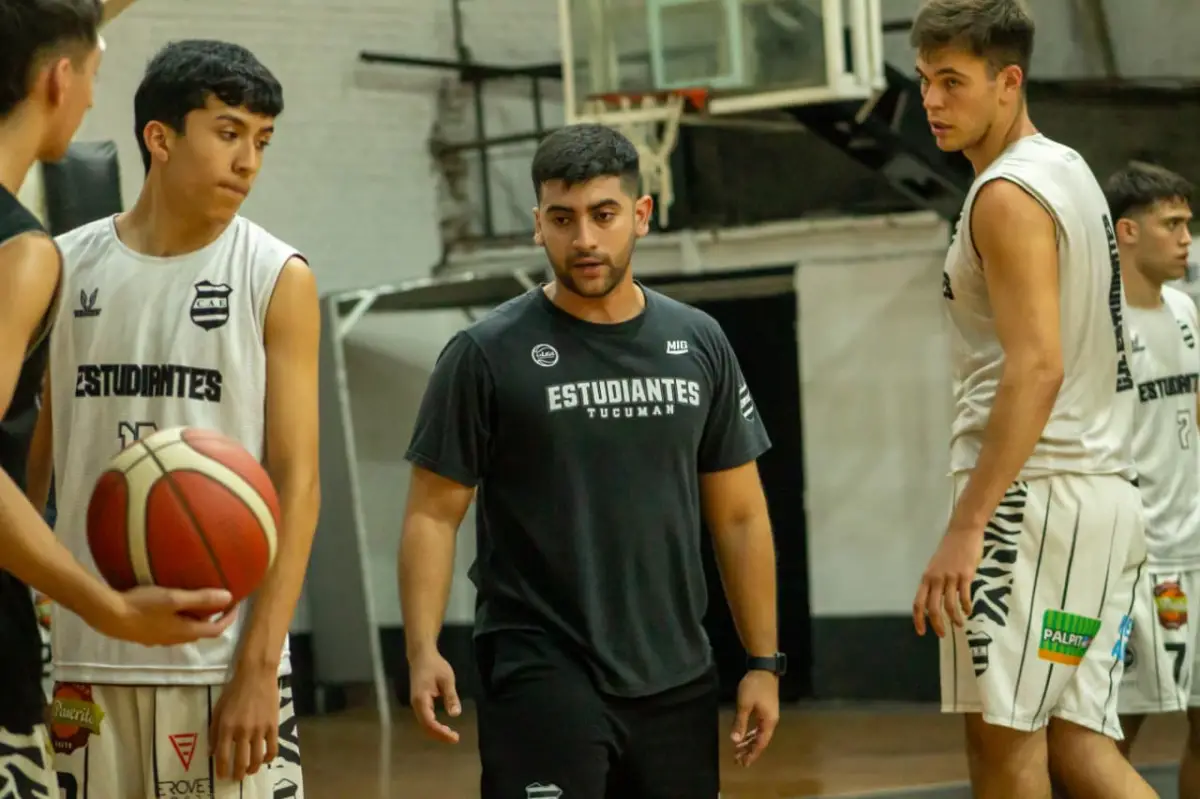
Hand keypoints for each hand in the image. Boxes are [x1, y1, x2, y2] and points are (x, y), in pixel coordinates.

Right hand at [88, 586, 235, 645]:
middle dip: (213, 617)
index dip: (229, 618)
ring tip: (197, 601)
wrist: (107, 616)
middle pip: (201, 631)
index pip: (216, 630)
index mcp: (186, 632)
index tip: (236, 604)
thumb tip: (229, 597)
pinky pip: (170, 629)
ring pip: (185, 630)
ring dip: (195, 618)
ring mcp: (159, 640)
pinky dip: (179, 619)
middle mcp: (175, 640)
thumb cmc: (142, 606)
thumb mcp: (174, 598)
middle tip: (218, 600)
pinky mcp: (146, 636)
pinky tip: (171, 607)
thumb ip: (201, 598)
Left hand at [210, 667, 279, 780]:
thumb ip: (214, 732)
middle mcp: (243, 731)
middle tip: (237, 777)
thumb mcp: (218, 710)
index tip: (222, 776)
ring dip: (253, 769)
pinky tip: (265, 759)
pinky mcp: (273, 726)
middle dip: (238, 774)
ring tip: (250, 771)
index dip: (222, 770)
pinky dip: (268, 758)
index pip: (223, 757)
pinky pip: (272, 748)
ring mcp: (259, 729)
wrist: (256, 675)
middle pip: (241, 762)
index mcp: (226, 727)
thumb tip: (212, 752)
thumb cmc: (234, 691)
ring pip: (257, 759)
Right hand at [408, 648, 460, 743]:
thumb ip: (451, 697)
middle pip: (425, 727)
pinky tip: (443, 727)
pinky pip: (425, 719)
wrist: (421, 656)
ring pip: (424, 724)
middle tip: (455, 739)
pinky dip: (434, 726)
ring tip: (451, 735)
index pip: (429, 722)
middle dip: (439, 735)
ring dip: (436, 732)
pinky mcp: (419, 702)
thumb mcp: (447, 679)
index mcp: (421, 700)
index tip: (455, 737)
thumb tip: (455, 714)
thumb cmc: (435, 666)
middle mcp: (416, 705)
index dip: (441, 732)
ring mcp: (416, 704)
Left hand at [730, 670, 778, 766]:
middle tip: (737, 760)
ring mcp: (769, 715)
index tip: (743, 764)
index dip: (752, 754)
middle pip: (760, 741)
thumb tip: (735, 741)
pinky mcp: (766, 710)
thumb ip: (740, 723)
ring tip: (738, 751)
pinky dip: (751, 733)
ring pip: (759, 734)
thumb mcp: (744, 704)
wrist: (763, 668)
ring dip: (749, 742)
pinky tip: (744, 736)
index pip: (760, 743)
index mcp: (768, 722)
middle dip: (749, 751)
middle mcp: (771, 721)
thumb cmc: (754, 686)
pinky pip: (758, 727)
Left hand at [913, 527, 983, 637]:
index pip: (918, 603)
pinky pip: (964, 596)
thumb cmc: (950, 549)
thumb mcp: (936, 566)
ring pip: (949, 606)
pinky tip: (968, 611)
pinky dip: (966, 607)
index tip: (921, 632)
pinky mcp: (965, 575)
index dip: (918, 619)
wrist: (963, 532)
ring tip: (959, 624)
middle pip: (933, 608)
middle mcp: (936, 579)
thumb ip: (935, 582)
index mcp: (926, 578)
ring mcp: (950, 577)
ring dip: (955, 619)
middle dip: (937, 625)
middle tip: (942, 634)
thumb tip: (935, 600)